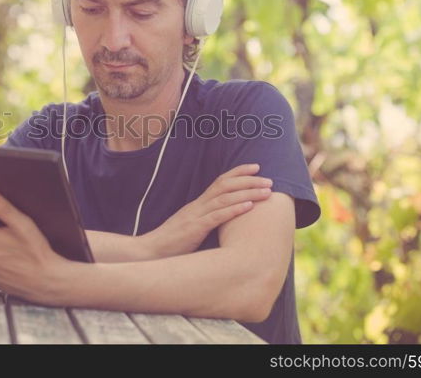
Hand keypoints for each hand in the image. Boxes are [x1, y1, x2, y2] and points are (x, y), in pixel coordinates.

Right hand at [140, 163, 272, 258]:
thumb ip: (205, 221)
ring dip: (248, 193)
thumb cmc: (173, 244)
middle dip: (249, 180)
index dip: (239, 172)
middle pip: (226, 185)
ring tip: (266, 191)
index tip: (257, 168)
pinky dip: (234, 209)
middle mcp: (198, 205)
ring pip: (225, 198)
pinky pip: (217, 216)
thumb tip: (224, 221)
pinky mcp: (195, 229)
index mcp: (198, 204)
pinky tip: (249, 206)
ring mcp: (196, 216)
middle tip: (269, 180)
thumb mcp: (191, 228)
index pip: (220, 181)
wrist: (151, 252)